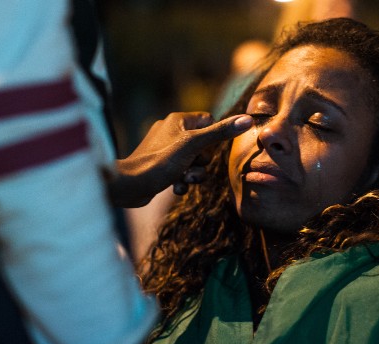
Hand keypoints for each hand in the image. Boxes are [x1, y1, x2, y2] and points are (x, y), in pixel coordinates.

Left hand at [108, 112, 251, 207]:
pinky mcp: (162, 166)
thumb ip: (221, 132)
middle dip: (202, 162)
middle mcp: (171, 131)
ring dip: (194, 174)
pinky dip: (182, 180)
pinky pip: (182, 171)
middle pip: (204, 145)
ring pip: (194, 161)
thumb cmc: (161, 161)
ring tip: (184, 180)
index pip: (209, 121)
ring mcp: (166, 150)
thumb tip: (248, 120)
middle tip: (191, 168)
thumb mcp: (195, 145)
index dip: (213, 137)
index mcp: (179, 120)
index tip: (206, 148)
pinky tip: (176, 188)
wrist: (131, 185)